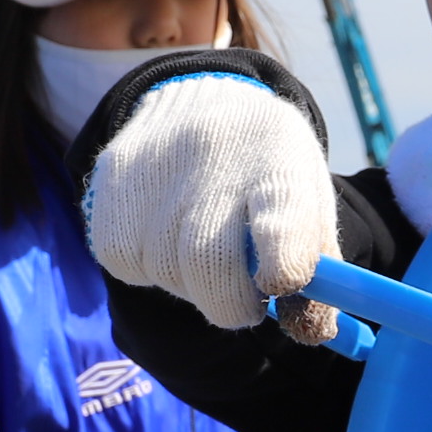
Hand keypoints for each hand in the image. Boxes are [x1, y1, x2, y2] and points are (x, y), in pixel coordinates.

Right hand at [82, 72, 336, 332]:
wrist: (204, 99)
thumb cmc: (265, 171)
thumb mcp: (307, 201)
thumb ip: (320, 271)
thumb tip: (308, 332)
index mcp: (280, 162)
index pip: (283, 221)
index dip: (283, 265)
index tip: (279, 286)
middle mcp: (216, 156)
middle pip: (209, 261)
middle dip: (230, 302)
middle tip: (244, 302)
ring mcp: (156, 167)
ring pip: (165, 270)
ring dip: (189, 282)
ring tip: (201, 247)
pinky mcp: (111, 180)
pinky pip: (126, 262)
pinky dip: (149, 268)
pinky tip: (165, 237)